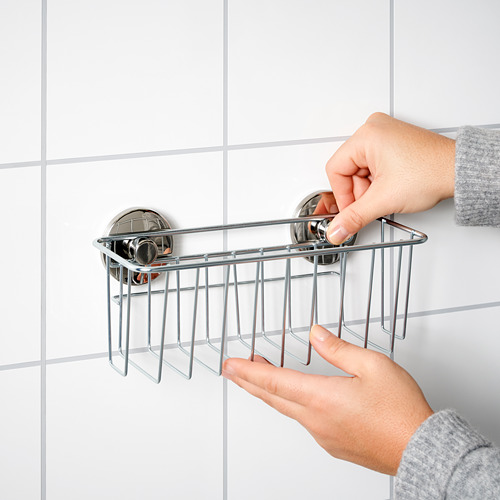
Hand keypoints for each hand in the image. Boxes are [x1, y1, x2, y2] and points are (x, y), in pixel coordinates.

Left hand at [222, 325, 432, 474]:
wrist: (422, 450)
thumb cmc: (401, 411)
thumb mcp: (373, 366)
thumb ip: (338, 349)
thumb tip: (315, 334)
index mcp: (322, 398)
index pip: (273, 381)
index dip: (248, 371)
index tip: (230, 365)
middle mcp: (317, 420)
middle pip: (272, 397)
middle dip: (249, 381)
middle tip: (233, 370)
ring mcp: (323, 435)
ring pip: (286, 409)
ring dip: (270, 390)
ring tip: (262, 374)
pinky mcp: (333, 444)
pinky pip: (303, 421)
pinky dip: (289, 404)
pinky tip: (295, 398)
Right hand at [325, 112, 455, 243]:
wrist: (460, 172)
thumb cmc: (432, 173)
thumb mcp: (384, 199)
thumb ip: (354, 217)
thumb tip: (336, 230)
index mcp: (366, 135)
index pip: (335, 170)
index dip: (342, 195)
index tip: (351, 211)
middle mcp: (373, 129)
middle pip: (348, 170)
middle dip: (359, 192)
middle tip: (374, 203)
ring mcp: (384, 134)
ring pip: (361, 170)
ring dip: (370, 188)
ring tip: (389, 194)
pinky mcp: (393, 142)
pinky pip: (373, 165)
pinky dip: (378, 181)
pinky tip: (392, 187)